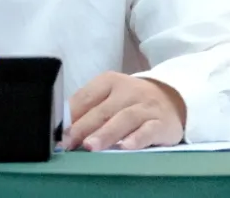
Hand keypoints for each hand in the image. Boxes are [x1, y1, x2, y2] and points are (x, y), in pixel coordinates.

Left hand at [63, 72, 186, 150]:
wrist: (172, 99)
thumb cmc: (130, 101)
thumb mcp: (109, 97)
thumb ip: (88, 109)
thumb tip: (63, 128)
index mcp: (109, 81)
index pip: (86, 97)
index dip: (70, 115)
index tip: (57, 132)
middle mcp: (127, 91)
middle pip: (102, 110)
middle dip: (83, 127)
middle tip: (68, 143)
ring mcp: (146, 106)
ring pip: (124, 119)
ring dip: (105, 133)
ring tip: (90, 146)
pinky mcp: (162, 123)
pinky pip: (148, 130)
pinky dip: (136, 139)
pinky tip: (125, 147)